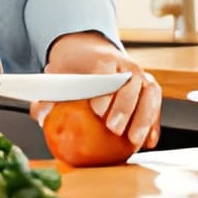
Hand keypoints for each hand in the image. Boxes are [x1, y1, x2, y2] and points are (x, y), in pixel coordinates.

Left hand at [36, 31, 161, 149]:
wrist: (92, 55)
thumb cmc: (76, 70)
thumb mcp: (59, 77)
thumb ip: (49, 96)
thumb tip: (41, 115)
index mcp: (102, 58)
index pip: (105, 69)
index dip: (103, 90)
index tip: (96, 111)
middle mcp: (126, 65)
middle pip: (131, 82)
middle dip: (124, 106)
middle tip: (114, 129)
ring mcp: (142, 76)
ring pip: (150, 93)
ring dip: (144, 118)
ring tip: (134, 141)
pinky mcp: (150, 91)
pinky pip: (156, 107)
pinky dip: (154, 125)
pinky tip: (148, 143)